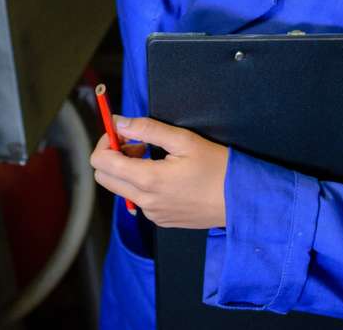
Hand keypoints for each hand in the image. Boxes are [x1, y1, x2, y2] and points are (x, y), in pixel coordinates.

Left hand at [89, 117, 228, 228]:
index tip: (122, 132)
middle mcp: (145, 201)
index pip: (101, 162)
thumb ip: (147, 129)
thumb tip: (119, 122)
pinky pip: (139, 200)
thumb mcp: (184, 140)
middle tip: (139, 143)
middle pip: (104, 178)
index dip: (105, 142)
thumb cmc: (217, 168)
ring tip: (155, 157)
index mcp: (148, 180)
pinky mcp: (161, 220)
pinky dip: (142, 184)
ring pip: (121, 189)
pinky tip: (166, 175)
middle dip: (114, 156)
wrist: (241, 202)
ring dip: (128, 170)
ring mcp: (152, 214)